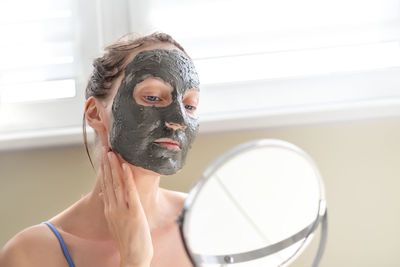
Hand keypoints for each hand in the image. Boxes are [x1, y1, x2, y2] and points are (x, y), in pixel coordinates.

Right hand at [99, 147, 152, 266]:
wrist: (133, 256)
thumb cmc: (127, 239)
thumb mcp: (114, 223)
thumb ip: (109, 208)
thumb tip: (102, 196)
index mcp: (109, 210)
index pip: (105, 186)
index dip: (104, 171)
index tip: (102, 159)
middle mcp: (112, 208)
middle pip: (108, 183)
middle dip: (107, 165)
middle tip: (105, 150)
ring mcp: (122, 210)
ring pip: (116, 184)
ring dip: (114, 167)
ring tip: (112, 153)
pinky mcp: (133, 212)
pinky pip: (129, 192)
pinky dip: (127, 178)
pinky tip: (125, 166)